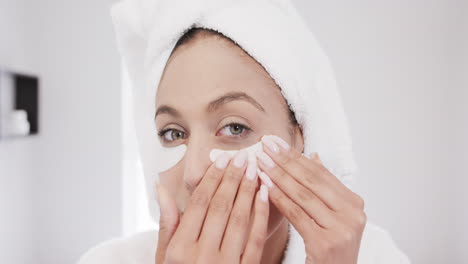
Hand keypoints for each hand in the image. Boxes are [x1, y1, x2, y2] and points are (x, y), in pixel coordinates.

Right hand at [155, 150, 269, 263]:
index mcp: (179, 249)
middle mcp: (201, 255)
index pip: (199, 204)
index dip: (211, 179)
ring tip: (254, 169)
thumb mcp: (164, 256)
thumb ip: (166, 223)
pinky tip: (263, 194)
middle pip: (220, 207)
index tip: (221, 160)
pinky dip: (260, 215)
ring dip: (247, 191)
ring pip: (238, 219)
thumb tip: (160, 187)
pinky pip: (255, 240)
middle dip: (232, 179)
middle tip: (242, 157)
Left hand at [256, 135, 365, 263]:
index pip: (320, 173)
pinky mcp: (326, 243)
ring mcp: (342, 228)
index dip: (295, 155)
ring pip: (303, 195)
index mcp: (354, 203)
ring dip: (278, 175)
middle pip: (311, 180)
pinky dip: (278, 198)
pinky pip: (296, 214)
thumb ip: (324, 187)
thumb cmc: (328, 248)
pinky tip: (264, 186)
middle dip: (285, 160)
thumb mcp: (331, 216)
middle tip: (265, 145)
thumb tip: (314, 156)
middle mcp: (353, 214)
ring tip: (260, 161)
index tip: (275, 142)